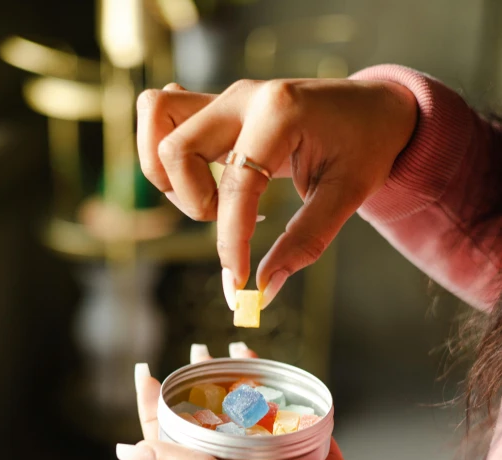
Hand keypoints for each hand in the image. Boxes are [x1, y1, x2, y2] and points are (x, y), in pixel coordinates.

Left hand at [116, 343, 415, 459]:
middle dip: (198, 386)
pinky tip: (276, 373)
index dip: (154, 409)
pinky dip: (280, 393)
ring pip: (251, 417)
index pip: (172, 445)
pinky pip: (290, 418)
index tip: (146, 371)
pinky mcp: (313, 458)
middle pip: (211, 425)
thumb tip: (131, 453)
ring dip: (240, 384)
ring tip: (232, 352)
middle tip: (197, 350)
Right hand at [137, 78, 416, 307]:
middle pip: (174, 149)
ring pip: (156, 117)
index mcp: (280, 112)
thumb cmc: (367, 146)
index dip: (230, 241)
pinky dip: (171, 153)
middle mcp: (243, 97)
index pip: (235, 184)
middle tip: (230, 220)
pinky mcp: (218, 106)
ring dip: (169, 173)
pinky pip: (165, 116)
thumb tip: (265, 289)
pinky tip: (205, 176)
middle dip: (192, 201)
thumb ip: (305, 241)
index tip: (238, 282)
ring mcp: (226, 96)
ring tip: (211, 199)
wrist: (376, 108)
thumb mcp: (347, 195)